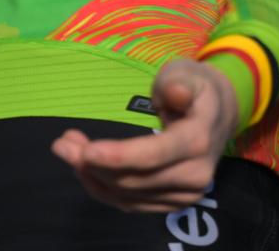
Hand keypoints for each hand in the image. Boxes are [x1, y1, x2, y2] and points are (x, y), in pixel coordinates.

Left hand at [49, 58, 239, 213]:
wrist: (217, 116)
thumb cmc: (194, 89)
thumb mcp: (187, 74)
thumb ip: (176, 83)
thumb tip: (175, 93)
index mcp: (197, 140)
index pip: (153, 155)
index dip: (119, 156)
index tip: (86, 151)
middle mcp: (195, 175)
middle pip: (134, 179)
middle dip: (92, 164)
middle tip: (61, 143)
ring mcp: (185, 194)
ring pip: (128, 195)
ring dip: (91, 176)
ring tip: (66, 148)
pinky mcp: (172, 203)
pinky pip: (130, 203)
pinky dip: (102, 188)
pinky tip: (83, 168)